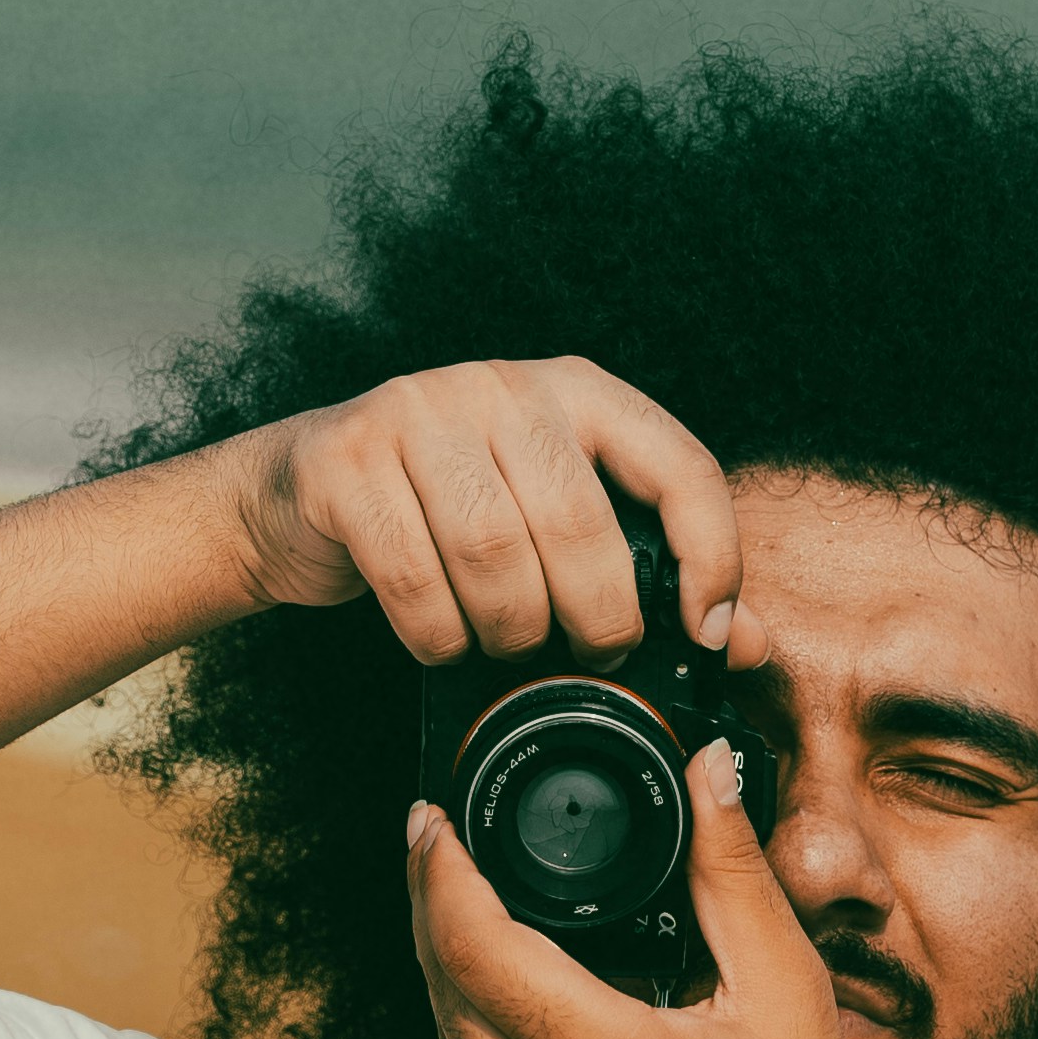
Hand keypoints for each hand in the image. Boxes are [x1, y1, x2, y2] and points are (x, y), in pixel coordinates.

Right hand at [233, 358, 754, 674]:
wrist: (295, 499)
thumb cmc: (442, 515)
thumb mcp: (551, 526)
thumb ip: (648, 573)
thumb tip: (743, 645)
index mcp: (575, 390)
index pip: (677, 463)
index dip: (710, 554)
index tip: (706, 629)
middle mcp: (500, 385)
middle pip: (579, 523)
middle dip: (596, 617)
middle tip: (588, 653)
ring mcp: (416, 413)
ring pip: (494, 554)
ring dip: (509, 630)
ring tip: (506, 646)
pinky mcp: (345, 461)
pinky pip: (413, 579)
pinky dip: (437, 637)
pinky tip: (443, 641)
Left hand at [407, 740, 934, 1038]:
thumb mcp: (784, 992)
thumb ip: (732, 872)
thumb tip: (707, 769)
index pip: (473, 941)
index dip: (438, 871)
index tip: (429, 825)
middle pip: (442, 989)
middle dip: (441, 918)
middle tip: (454, 869)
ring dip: (459, 999)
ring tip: (511, 965)